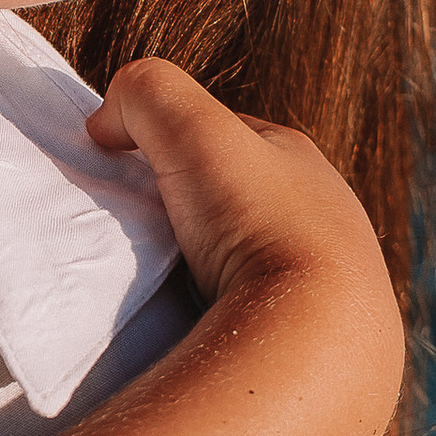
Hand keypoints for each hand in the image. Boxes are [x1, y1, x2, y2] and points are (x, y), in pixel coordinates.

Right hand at [88, 58, 402, 359]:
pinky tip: (203, 329)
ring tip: (168, 287)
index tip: (133, 165)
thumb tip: (107, 124)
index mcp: (302, 162)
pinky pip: (261, 318)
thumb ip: (144, 94)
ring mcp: (328, 284)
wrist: (317, 338)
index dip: (176, 139)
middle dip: (194, 210)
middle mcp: (326, 218)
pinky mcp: (318, 341)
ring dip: (211, 271)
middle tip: (145, 230)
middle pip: (240, 201)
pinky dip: (227, 318)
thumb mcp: (190, 124)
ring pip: (252, 263)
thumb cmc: (259, 219)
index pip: (230, 134)